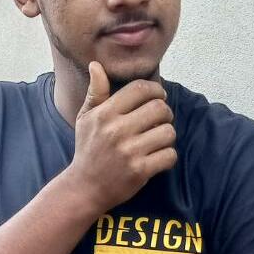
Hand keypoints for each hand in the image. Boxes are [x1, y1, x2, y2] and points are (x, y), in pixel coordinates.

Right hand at [67, 60, 176, 212]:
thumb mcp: (85, 119)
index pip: (141, 89)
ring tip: (157, 139)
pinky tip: (157, 157)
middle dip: (165, 112)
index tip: (157, 97)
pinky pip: (169, 155)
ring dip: (167, 135)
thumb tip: (96, 65)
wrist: (84, 187)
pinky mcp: (140, 170)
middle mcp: (117, 130)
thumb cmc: (87, 149)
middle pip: (159, 108)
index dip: (156, 90)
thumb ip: (96, 92)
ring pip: (168, 132)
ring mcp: (129, 151)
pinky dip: (167, 156)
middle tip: (159, 120)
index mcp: (105, 114)